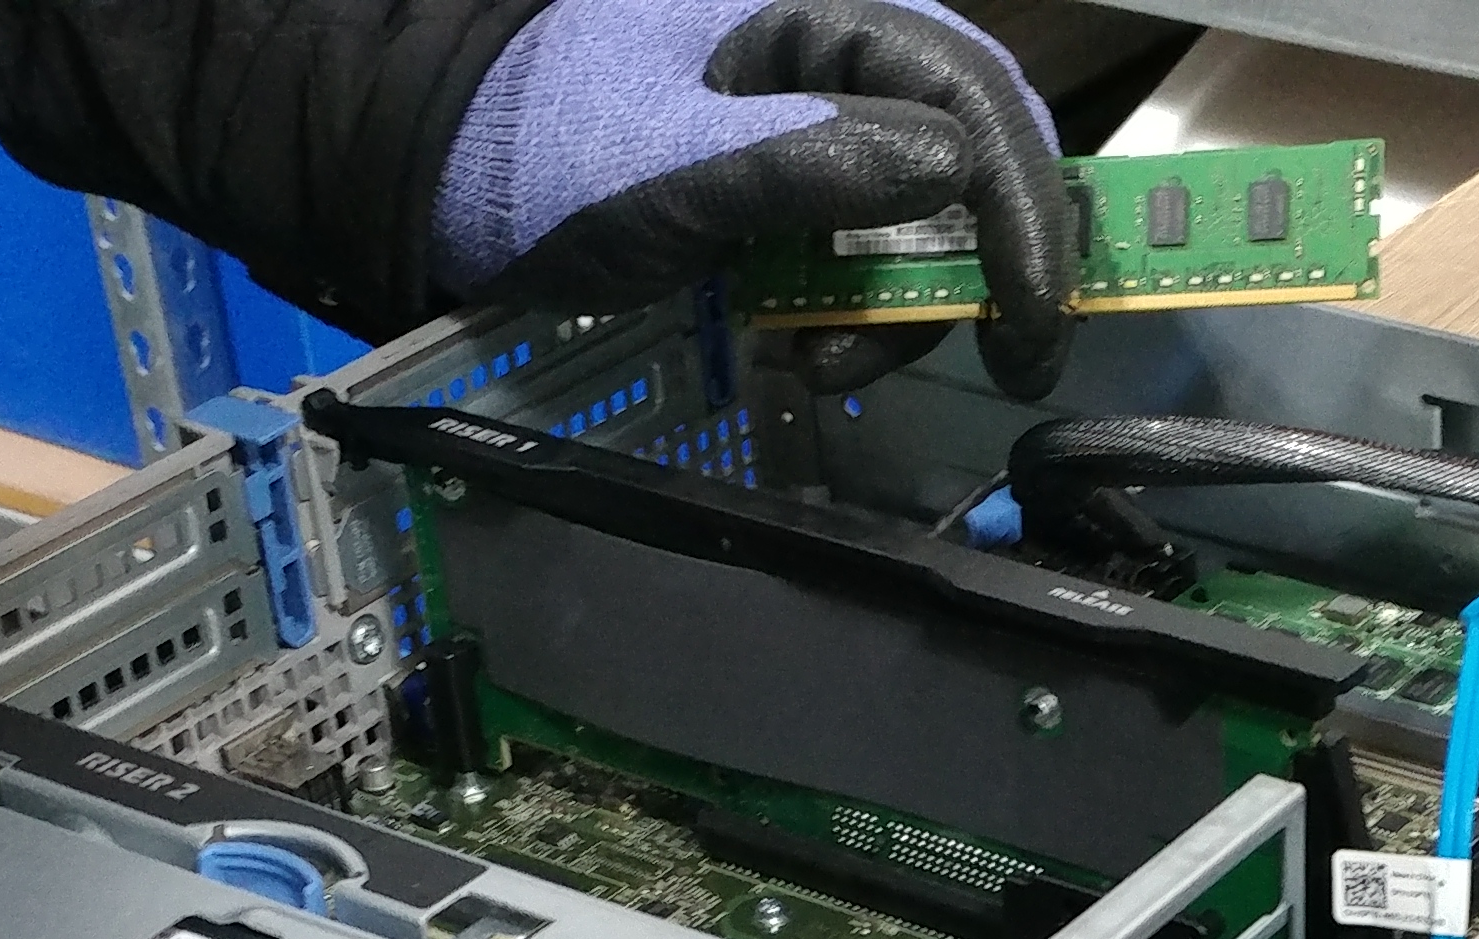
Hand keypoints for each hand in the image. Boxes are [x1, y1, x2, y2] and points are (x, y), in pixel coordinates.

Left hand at [437, 0, 1073, 398]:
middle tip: (992, 358)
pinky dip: (861, 311)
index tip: (1026, 318)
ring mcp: (823, 127)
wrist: (451, 177)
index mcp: (822, 17)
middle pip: (978, 155)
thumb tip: (958, 172)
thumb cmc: (549, 153)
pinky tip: (808, 350)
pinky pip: (875, 247)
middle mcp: (842, 62)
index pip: (973, 96)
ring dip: (906, 307)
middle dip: (983, 264)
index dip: (1023, 208)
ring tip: (823, 365)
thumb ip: (815, 163)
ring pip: (935, 217)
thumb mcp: (678, 166)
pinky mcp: (799, 188)